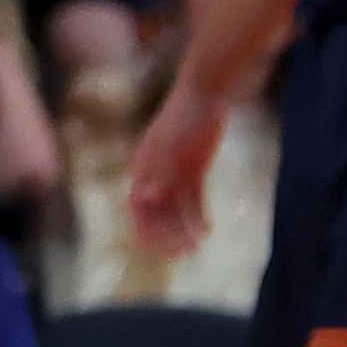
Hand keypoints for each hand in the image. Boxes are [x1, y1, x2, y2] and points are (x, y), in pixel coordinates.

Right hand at [124, 89, 222, 257]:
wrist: (205, 94)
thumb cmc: (183, 118)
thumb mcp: (170, 146)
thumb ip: (157, 171)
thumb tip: (143, 198)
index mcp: (143, 168)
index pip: (138, 208)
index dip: (146, 230)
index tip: (158, 250)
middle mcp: (156, 174)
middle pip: (157, 213)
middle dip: (168, 234)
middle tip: (184, 252)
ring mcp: (175, 173)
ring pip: (176, 209)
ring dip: (184, 228)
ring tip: (198, 243)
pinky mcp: (194, 170)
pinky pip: (194, 199)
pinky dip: (198, 214)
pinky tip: (207, 228)